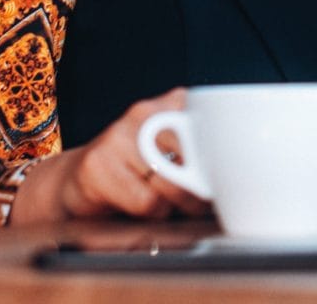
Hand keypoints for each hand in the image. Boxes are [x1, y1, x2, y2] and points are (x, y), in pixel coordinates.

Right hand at [11, 89, 210, 223]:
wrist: (79, 179)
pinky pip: (146, 200)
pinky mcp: (98, 163)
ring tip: (168, 205)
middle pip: (193, 155)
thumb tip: (236, 182)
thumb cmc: (138, 172)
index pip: (212, 128)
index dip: (221, 161)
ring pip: (170, 181)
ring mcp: (119, 134)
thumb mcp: (176, 154)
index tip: (224, 178)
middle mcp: (146, 112)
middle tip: (201, 201)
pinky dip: (152, 213)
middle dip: (201, 187)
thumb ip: (203, 156)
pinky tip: (142, 206)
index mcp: (173, 103)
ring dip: (176, 204)